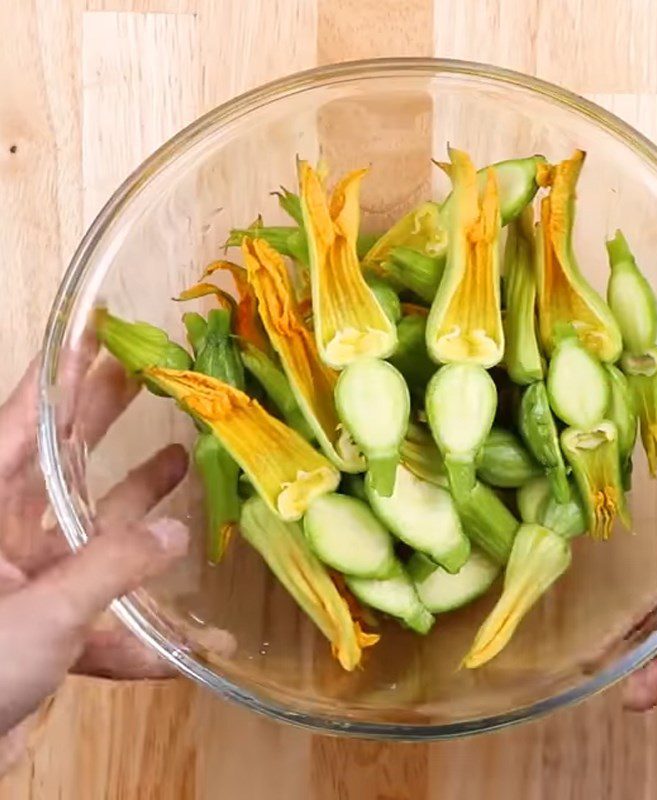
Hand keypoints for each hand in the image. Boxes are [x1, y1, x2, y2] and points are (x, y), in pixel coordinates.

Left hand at [0, 334, 188, 762]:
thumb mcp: (40, 614)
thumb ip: (111, 568)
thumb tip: (176, 536)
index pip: (23, 426)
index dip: (59, 376)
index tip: (93, 332)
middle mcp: (2, 540)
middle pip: (58, 465)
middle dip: (103, 421)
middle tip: (146, 376)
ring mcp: (22, 585)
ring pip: (87, 536)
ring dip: (134, 513)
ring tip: (179, 465)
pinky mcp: (39, 631)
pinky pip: (95, 622)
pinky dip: (136, 635)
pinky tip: (186, 649)